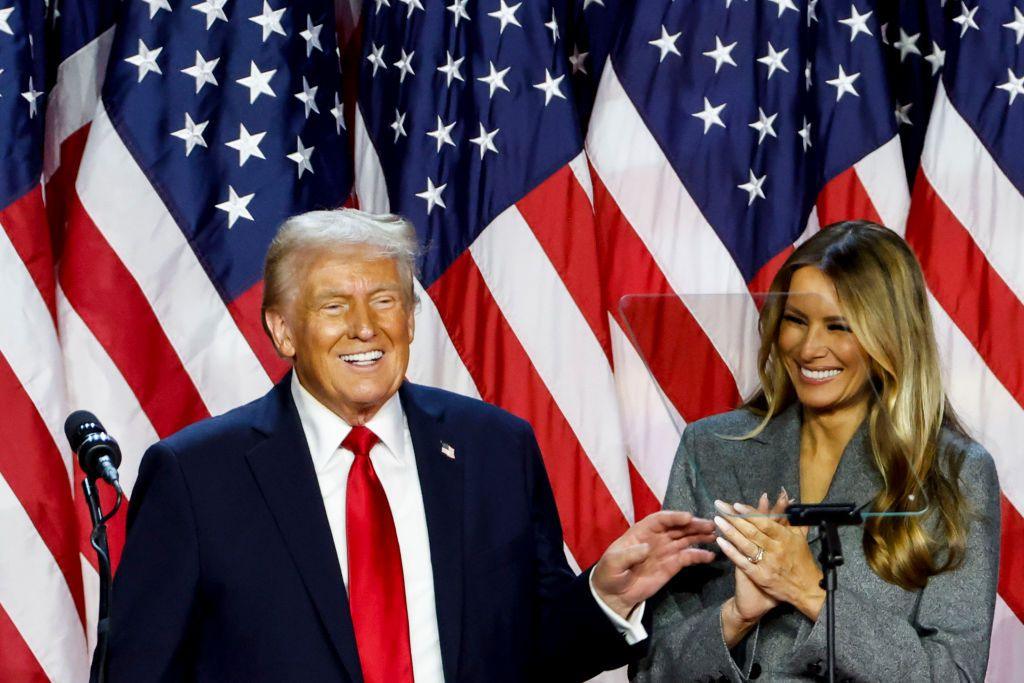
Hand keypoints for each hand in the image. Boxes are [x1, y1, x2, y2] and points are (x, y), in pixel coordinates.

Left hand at [592, 510, 715, 618]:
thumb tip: (647, 548)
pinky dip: (698, 556)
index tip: (688, 517)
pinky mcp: (671, 566)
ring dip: (699, 536)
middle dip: (693, 524)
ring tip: (715, 535)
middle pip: (677, 527)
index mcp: (641, 532)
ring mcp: (665, 551)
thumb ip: (630, 554)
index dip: (674, 517)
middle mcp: (656, 538)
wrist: (614, 595)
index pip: (660, 520)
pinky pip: (687, 558)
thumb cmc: (610, 573)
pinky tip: (709, 556)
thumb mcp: (614, 562)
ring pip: (685, 539)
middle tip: (710, 525)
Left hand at [714, 495, 824, 621]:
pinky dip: (731, 551)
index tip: (736, 505)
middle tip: (719, 506)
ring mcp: (767, 563)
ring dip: (730, 531)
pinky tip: (720, 542)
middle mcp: (776, 549)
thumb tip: (787, 499)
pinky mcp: (760, 576)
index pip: (765, 523)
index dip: (750, 513)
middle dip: (734, 517)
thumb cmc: (803, 562)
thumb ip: (792, 519)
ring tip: (717, 520)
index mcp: (786, 538)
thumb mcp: (800, 538)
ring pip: (745, 544)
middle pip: (752, 531)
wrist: (806, 590)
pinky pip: (742, 562)